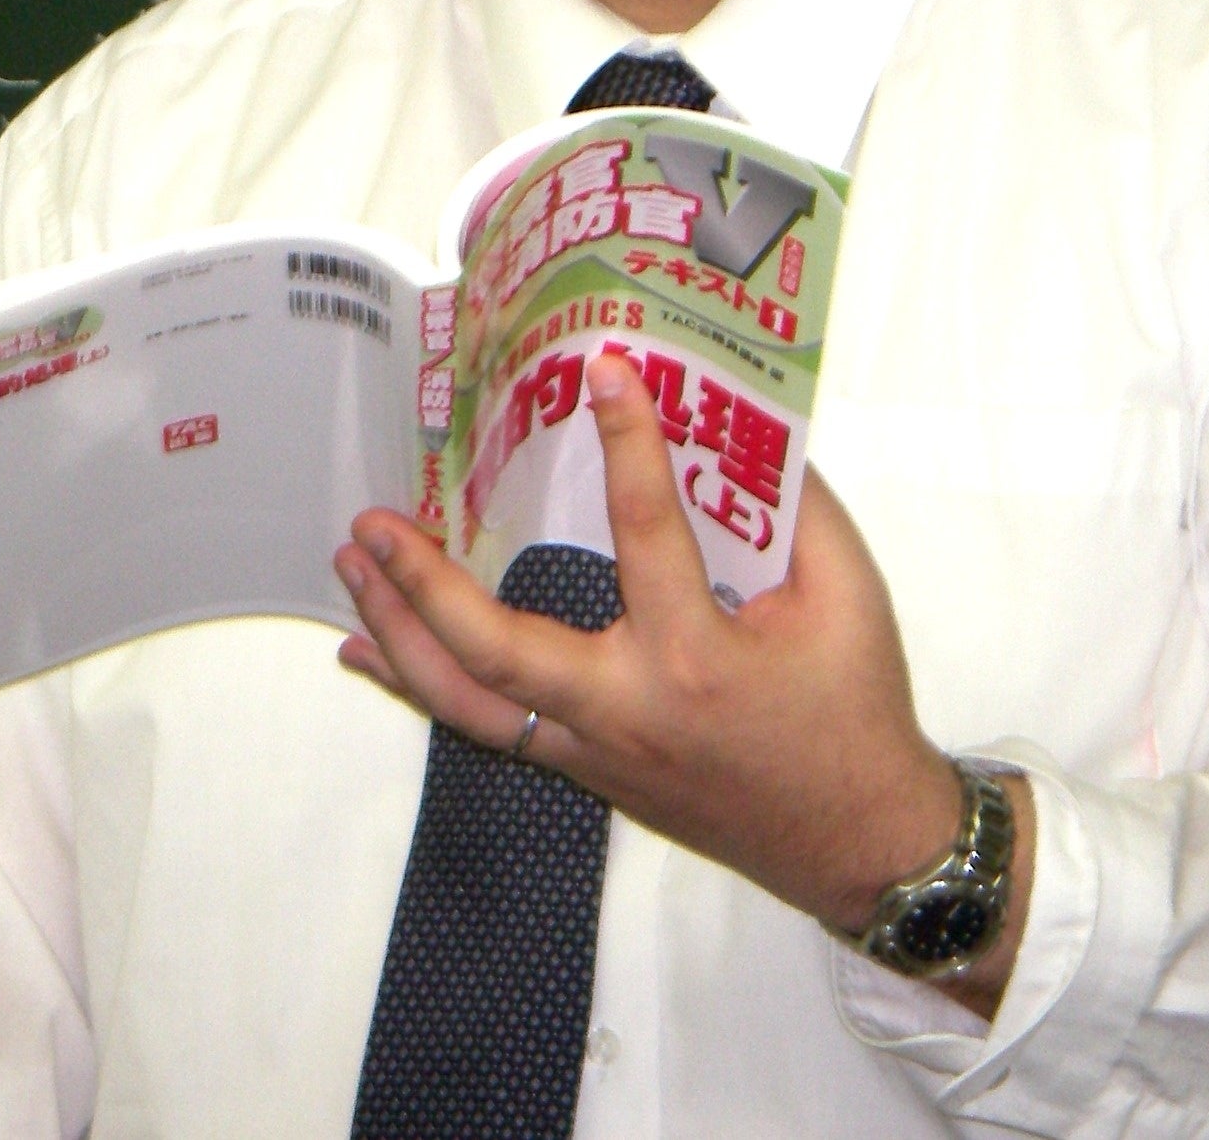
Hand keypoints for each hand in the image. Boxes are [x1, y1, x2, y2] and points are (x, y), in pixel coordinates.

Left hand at [334, 352, 1030, 999]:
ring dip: (399, 633)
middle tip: (376, 521)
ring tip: (353, 564)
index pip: (646, 530)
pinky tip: (368, 651)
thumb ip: (798, 505)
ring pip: (468, 703)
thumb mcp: (849, 594)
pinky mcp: (585, 768)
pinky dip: (420, 686)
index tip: (602, 368)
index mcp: (696, 654)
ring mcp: (594, 748)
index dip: (628, 441)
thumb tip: (741, 422)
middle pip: (496, 652)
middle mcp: (626, 708)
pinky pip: (486, 726)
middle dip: (424, 587)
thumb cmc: (853, 710)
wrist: (855, 840)